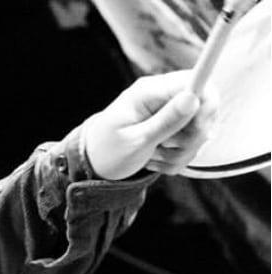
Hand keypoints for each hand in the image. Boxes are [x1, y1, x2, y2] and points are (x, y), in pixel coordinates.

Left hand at [83, 70, 218, 179]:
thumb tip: (193, 98)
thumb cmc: (107, 152)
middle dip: (193, 136)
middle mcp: (162, 96)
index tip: (199, 129)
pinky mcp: (175, 128)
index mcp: (149, 91)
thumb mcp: (135, 141)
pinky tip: (155, 160)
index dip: (207, 104)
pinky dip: (177, 158)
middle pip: (205, 108)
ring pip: (201, 131)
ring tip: (152, 157)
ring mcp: (170, 112)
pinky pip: (192, 145)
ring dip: (181, 152)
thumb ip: (165, 121)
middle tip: (165, 149)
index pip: (197, 80)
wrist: (94, 165)